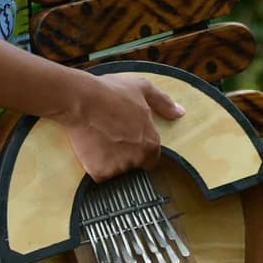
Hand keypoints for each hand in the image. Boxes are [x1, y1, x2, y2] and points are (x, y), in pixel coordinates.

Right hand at [63, 73, 184, 182]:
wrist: (81, 99)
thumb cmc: (113, 91)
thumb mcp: (142, 88)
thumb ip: (164, 102)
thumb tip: (180, 113)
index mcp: (151, 142)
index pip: (151, 157)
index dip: (140, 148)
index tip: (128, 137)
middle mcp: (138, 158)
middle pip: (133, 164)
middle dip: (125, 154)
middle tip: (111, 135)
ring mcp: (119, 167)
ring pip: (117, 170)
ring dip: (110, 159)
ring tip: (100, 138)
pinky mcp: (100, 172)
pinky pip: (100, 173)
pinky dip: (95, 164)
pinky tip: (91, 147)